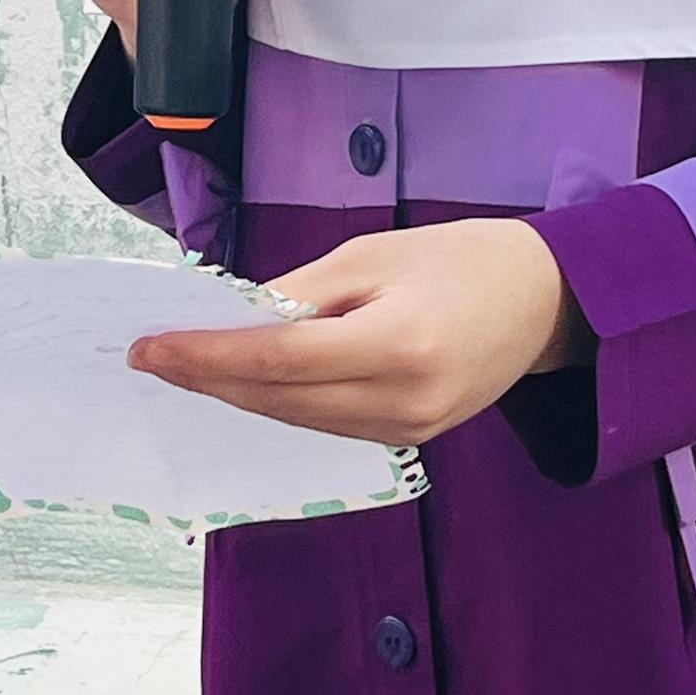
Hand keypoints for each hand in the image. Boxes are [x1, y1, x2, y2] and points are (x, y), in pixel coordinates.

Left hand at [126, 218, 595, 446]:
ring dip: (240, 396)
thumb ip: (301, 293)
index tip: (150, 349)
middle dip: (210, 381)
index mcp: (398, 342)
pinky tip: (249, 384)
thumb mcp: (373, 255)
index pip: (278, 360)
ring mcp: (410, 429)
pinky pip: (327, 427)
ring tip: (188, 368)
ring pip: (298, 421)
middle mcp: (403, 400)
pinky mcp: (412, 439)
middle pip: (280, 400)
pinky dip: (283, 405)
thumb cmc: (460, 259)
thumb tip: (233, 322)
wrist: (544, 299)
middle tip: (154, 358)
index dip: (207, 358)